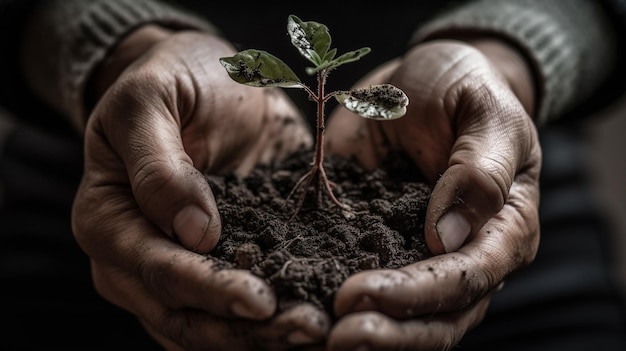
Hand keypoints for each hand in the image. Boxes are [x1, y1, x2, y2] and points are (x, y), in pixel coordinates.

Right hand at [71, 26, 324, 349]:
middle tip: (306, 328)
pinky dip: (266, 326)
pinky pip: (234, 312)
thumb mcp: (150, 101)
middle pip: (183, 315)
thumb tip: (193, 233)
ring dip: (260, 338)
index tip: (261, 300)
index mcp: (108, 219)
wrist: (201, 78)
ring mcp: (174, 269)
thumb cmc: (170, 81)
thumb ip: (159, 165)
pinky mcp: (215, 266)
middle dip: (244, 330)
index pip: (157, 268)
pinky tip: (307, 324)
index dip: (208, 288)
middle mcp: (134, 259)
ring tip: (314, 332)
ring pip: (209, 328)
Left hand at [325, 39, 540, 349]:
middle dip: (388, 330)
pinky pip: (360, 281)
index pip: (467, 277)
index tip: (359, 294)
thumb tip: (444, 239)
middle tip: (335, 336)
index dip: (416, 294)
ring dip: (363, 332)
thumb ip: (478, 171)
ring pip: (402, 317)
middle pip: (437, 317)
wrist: (424, 81)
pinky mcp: (374, 244)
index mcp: (503, 229)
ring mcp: (417, 256)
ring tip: (314, 335)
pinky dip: (331, 297)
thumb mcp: (485, 113)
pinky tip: (299, 308)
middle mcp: (464, 256)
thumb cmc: (466, 89)